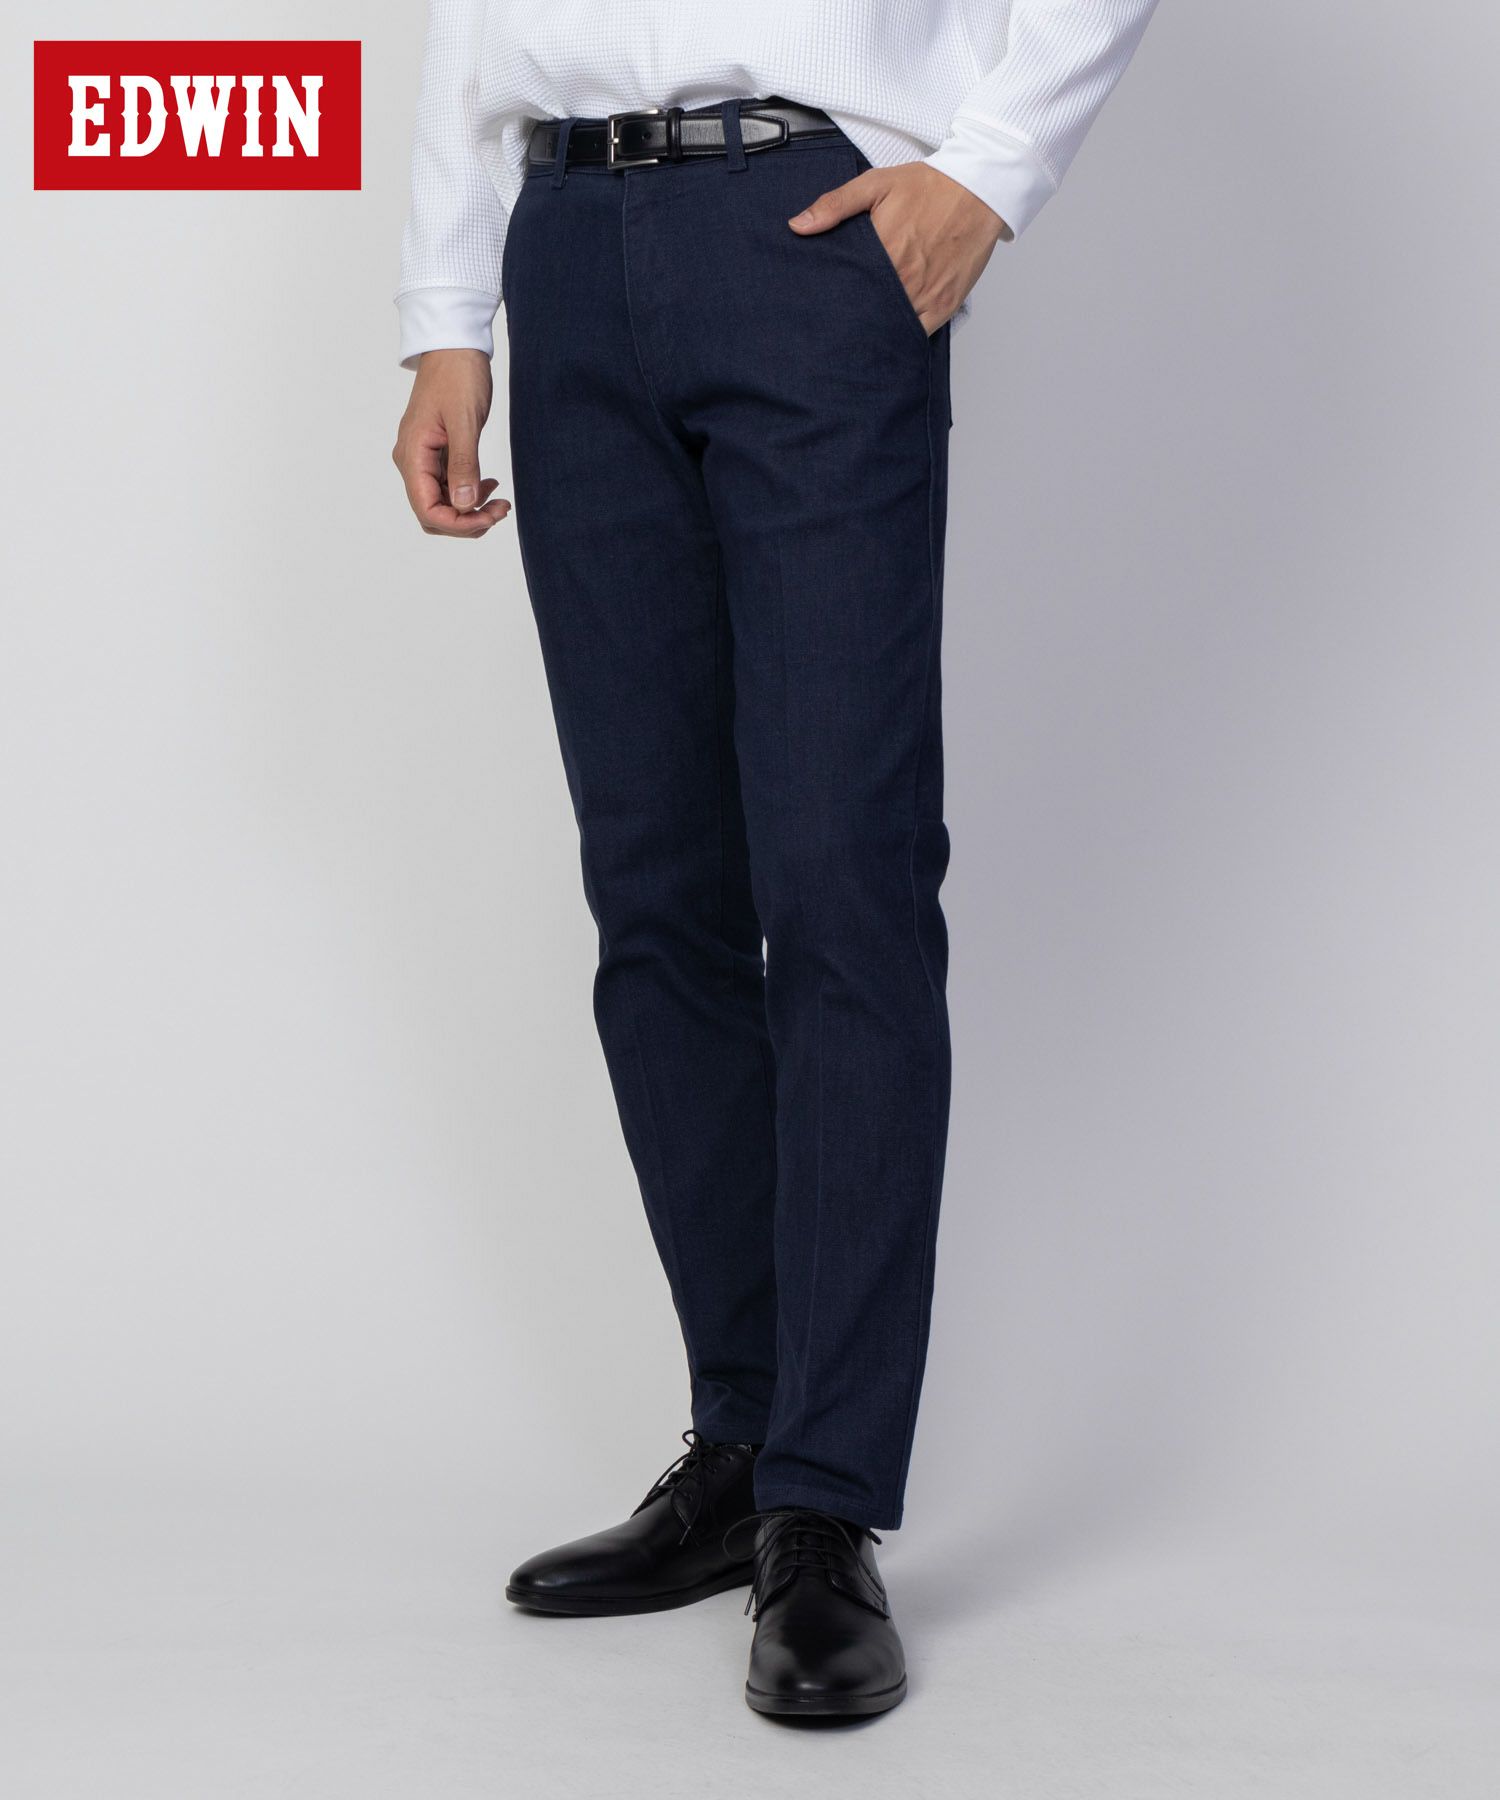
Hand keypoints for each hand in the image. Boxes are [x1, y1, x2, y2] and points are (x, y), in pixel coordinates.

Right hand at [392, 349, 510, 537]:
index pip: (427, 510)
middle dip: (466, 521)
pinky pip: (449, 487)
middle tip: (499, 512)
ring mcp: (424, 458)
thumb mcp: (464, 422)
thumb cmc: (457, 376)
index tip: (488, 518)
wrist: (454, 346)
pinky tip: (490, 486)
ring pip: (443, 503)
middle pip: (433, 513)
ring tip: (499, 501)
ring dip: (470, 510)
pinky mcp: (436, 453)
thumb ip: (464, 466)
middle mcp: (412, 461)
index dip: (458, 523)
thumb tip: (464, 506)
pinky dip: (470, 493)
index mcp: (412, 456)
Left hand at [789, 162, 1007, 334]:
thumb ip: (835, 205)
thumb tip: (797, 226)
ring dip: (874, 330)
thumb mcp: (876, 184)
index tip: (820, 305)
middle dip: (850, 318)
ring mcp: (926, 296)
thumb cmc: (929, 186)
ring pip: (890, 327)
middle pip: (866, 312)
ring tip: (857, 333)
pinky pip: (918, 333)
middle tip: (834, 324)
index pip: (846, 289)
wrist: (979, 189)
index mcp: (882, 252)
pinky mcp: (945, 305)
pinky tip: (888, 334)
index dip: (832, 299)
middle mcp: (904, 279)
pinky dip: (902, 336)